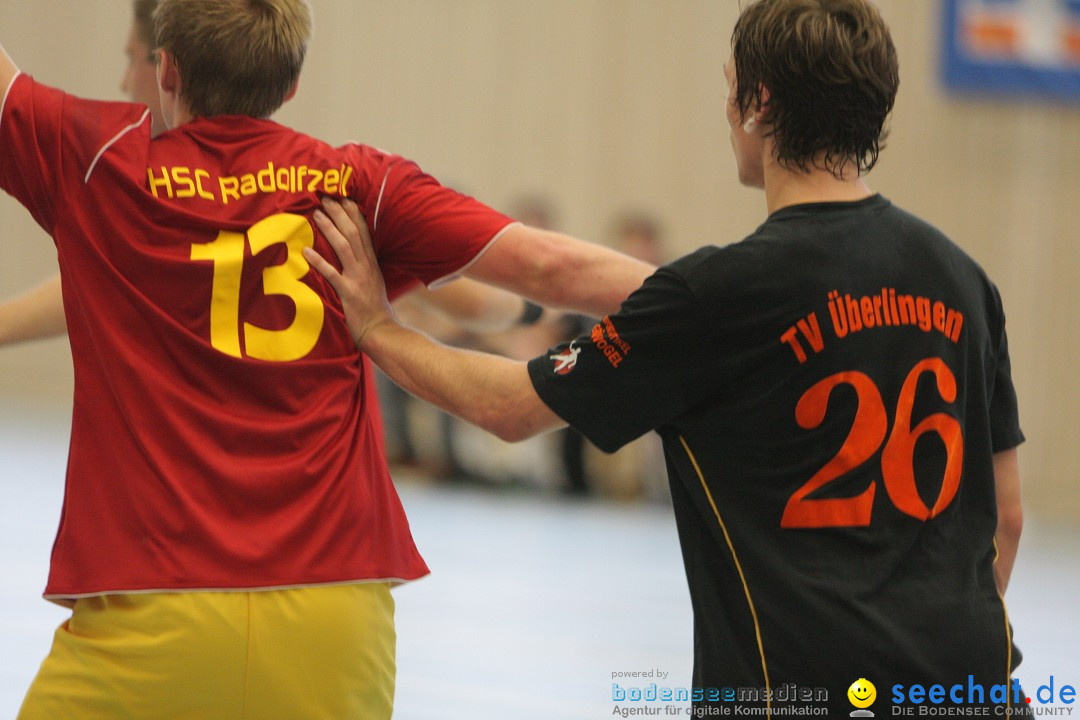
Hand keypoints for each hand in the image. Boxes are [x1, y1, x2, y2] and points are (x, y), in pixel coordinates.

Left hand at [304, 197, 394, 347]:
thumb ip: (363, 265)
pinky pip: (332, 275)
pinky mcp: (348, 294)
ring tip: (316, 214)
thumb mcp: (373, 281)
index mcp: (371, 262)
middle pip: (353, 233)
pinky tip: (306, 252)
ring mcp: (358, 279)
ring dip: (329, 229)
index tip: (342, 197)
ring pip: (344, 247)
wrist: (380, 330)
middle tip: (324, 198)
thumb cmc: (374, 309)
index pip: (364, 231)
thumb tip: (351, 252)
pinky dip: (319, 262)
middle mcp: (366, 266)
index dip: (353, 213)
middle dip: (339, 213)